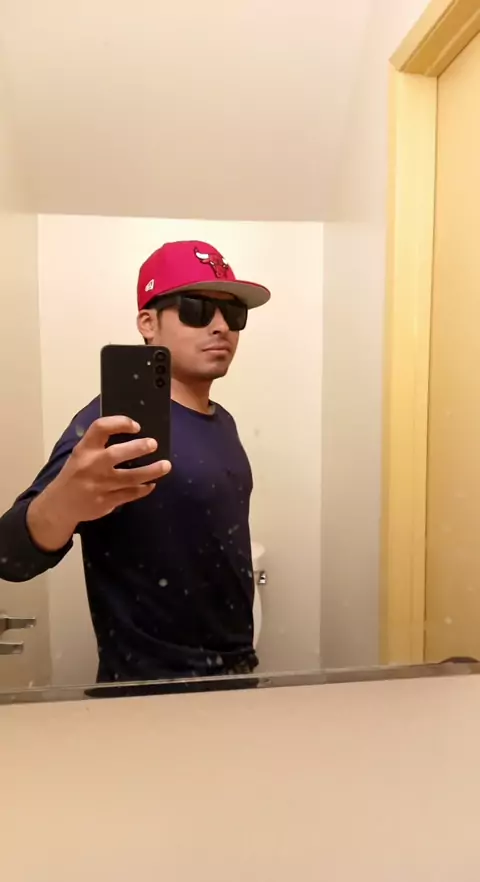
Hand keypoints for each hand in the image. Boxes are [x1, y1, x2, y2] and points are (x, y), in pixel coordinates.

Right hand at [27, 416, 170, 550]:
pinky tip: (151, 483)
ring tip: (166, 465)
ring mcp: (99, 485)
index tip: (136, 425)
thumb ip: (100, 445)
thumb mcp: (81, 454)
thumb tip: (135, 434)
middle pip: (116, 454)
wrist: (60, 505)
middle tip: (154, 444)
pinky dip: (143, 489)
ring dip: (151, 471)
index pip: (100, 428)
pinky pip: (130, 494)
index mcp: (84, 449)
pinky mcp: (105, 502)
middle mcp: (91, 466)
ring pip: (130, 478)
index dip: (120, 423)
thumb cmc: (76, 473)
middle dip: (138, 448)